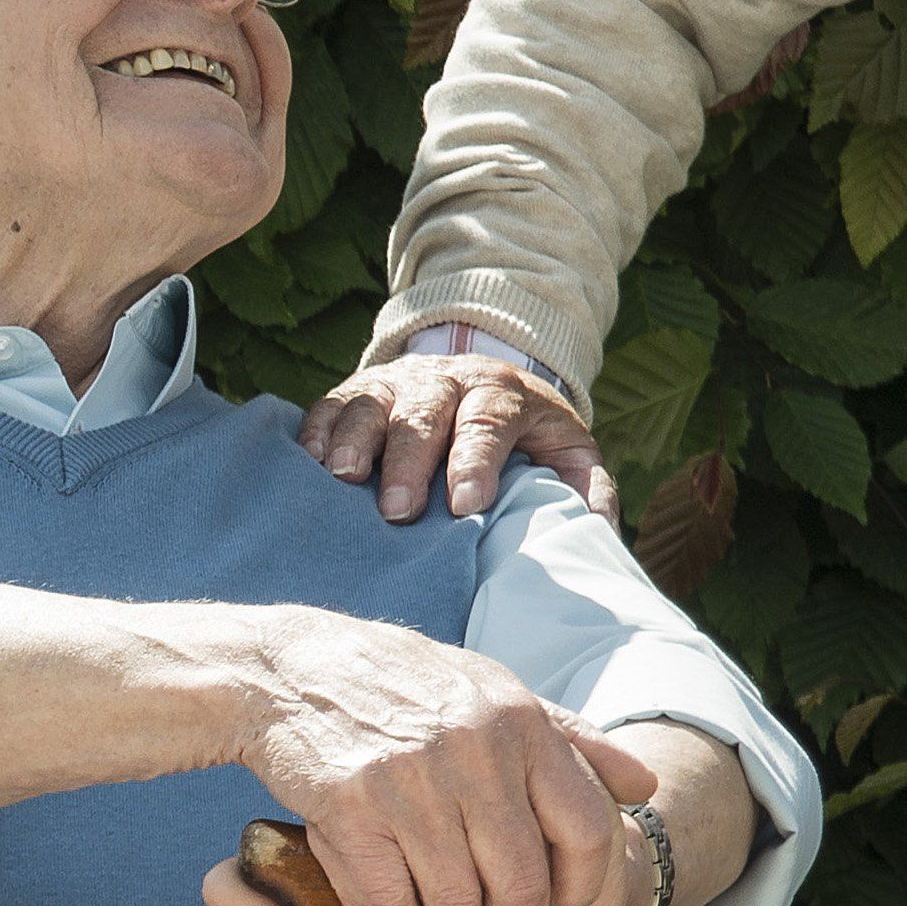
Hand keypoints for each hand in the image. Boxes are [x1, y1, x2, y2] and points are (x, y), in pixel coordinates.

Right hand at [187, 614, 631, 905]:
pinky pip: (391, 900)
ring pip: (456, 902)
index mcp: (517, 720)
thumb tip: (644, 786)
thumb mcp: (491, 689)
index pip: (586, 829)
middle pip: (522, 883)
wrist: (284, 671)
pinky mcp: (349, 806)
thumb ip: (569, 738)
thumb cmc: (398, 685)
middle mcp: (472, 748)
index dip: (580, 887)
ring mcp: (410, 779)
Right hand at [303, 347, 608, 527]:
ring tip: (342, 479)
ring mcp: (397, 383)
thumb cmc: (523, 436)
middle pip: (425, 413)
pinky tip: (309, 463)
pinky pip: (330, 405)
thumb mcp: (566, 450)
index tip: (466, 505)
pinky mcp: (356, 391)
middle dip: (409, 461)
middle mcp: (446, 380)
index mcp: (501, 393)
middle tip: (399, 511)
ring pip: (371, 403)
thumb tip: (597, 525)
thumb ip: (586, 485)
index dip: (476, 462)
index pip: (488, 422)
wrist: (478, 381)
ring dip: (355, 440)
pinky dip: (316, 432)